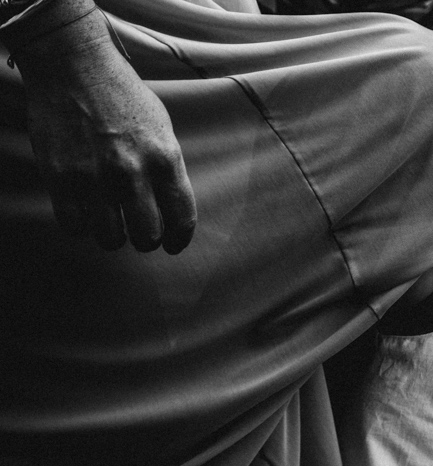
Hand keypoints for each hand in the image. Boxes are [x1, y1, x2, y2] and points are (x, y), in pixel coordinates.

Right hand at [15, 6, 196, 252]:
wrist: (73, 65)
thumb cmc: (122, 96)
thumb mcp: (161, 128)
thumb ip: (167, 168)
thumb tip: (170, 207)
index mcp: (165, 158)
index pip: (182, 217)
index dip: (179, 239)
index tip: (172, 245)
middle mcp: (133, 171)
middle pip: (147, 235)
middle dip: (146, 240)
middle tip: (139, 233)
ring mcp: (95, 176)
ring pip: (110, 238)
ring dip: (113, 236)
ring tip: (110, 224)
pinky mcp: (61, 177)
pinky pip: (75, 226)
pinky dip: (81, 226)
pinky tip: (85, 214)